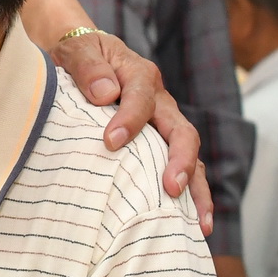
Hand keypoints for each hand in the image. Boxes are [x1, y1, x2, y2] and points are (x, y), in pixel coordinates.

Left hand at [52, 28, 211, 232]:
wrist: (85, 58)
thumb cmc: (80, 57)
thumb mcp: (78, 51)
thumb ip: (88, 67)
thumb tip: (105, 93)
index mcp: (140, 75)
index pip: (141, 97)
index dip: (129, 119)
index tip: (111, 142)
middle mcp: (160, 101)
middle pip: (181, 131)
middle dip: (180, 161)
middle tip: (171, 188)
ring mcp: (165, 124)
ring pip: (190, 155)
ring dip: (197, 188)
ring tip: (199, 224)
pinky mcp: (161, 143)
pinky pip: (183, 168)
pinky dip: (191, 195)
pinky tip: (192, 225)